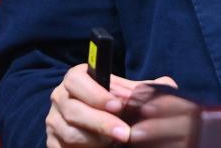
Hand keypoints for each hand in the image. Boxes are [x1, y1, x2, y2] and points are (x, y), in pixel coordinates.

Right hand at [47, 63, 177, 146]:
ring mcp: (54, 122)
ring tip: (116, 142)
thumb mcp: (124, 93)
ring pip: (70, 133)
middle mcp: (61, 98)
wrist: (94, 124)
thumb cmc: (111, 103)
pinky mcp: (52, 143)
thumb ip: (142, 89)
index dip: (97, 94)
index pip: (78, 81)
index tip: (119, 105)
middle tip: (125, 133)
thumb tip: (167, 86)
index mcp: (76, 79)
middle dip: (102, 123)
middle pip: (75, 110)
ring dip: (95, 140)